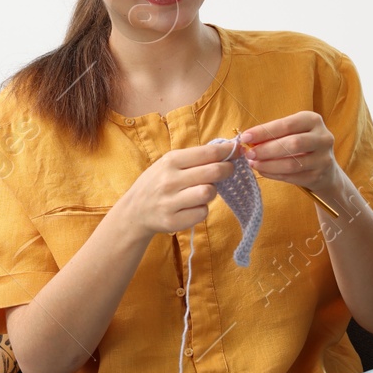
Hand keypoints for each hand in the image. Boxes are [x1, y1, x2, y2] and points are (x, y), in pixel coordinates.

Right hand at [117, 140, 243, 240]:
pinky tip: (192, 207)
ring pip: (209, 193)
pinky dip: (202, 210)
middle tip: (228, 171)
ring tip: (204, 190)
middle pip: (214, 172)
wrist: (134, 210)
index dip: (229, 152)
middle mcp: (169, 180)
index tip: (238, 151)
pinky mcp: (173, 221)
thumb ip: (195, 157)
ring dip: (212, 192)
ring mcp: (170, 202)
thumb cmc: (158, 182)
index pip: (208, 152)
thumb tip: (228, 150)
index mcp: (170, 161)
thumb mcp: (169, 163)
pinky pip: (202, 213)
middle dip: (227, 170)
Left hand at [237, 111, 345, 194]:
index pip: (287, 125)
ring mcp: (323, 158)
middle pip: (292, 144)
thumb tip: (248, 140)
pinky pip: (292, 177)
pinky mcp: (318, 176)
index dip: (264, 131)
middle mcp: (322, 138)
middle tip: (249, 154)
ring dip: (268, 164)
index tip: (245, 137)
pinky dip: (274, 174)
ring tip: (254, 163)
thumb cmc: (302, 145)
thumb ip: (274, 134)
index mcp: (313, 120)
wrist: (325, 168)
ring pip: (292, 163)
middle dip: (266, 150)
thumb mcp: (292, 132)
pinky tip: (263, 171)